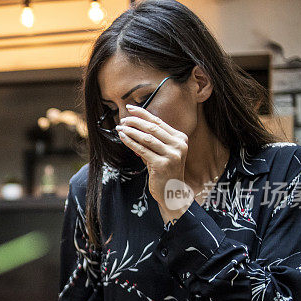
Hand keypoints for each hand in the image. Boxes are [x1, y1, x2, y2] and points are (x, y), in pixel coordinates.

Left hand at [117, 104, 192, 223]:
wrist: (172, 192)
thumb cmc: (165, 170)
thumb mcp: (164, 151)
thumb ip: (154, 138)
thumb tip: (135, 123)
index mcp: (181, 138)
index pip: (158, 122)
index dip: (143, 113)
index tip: (130, 108)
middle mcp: (179, 145)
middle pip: (152, 128)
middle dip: (135, 121)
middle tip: (123, 120)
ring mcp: (172, 155)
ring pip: (146, 138)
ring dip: (131, 131)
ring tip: (120, 128)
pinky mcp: (162, 165)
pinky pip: (142, 150)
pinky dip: (131, 142)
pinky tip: (123, 137)